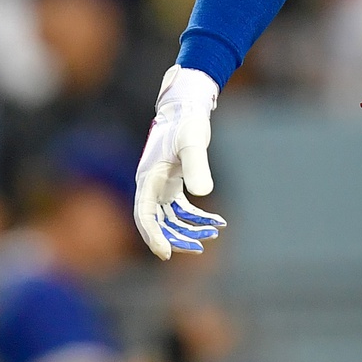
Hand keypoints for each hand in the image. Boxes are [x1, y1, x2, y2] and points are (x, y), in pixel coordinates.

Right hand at [134, 66, 225, 259]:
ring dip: (189, 229)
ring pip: (170, 219)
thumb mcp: (193, 143)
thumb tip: (204, 193)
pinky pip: (181, 209)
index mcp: (147, 179)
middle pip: (157, 223)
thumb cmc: (187, 123)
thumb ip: (197, 166)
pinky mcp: (171, 184)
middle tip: (200, 248)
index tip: (167, 254)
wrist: (186, 107)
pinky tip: (217, 222)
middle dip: (177, 238)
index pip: (144, 215)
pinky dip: (197, 218)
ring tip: (214, 233)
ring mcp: (159, 186)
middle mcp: (149, 186)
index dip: (153, 236)